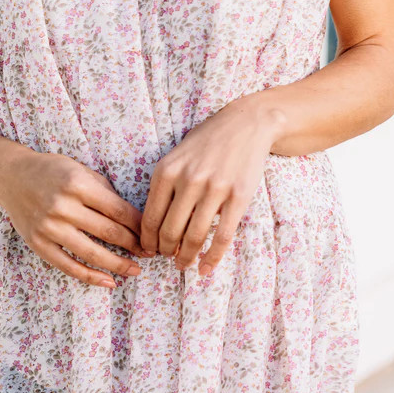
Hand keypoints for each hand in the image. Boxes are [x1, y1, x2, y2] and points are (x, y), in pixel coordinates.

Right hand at [0, 150, 147, 288]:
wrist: (11, 176)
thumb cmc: (52, 170)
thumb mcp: (80, 169)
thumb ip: (103, 191)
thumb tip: (132, 217)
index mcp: (77, 185)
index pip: (118, 210)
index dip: (139, 225)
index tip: (153, 233)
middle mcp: (63, 207)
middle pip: (109, 232)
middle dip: (134, 245)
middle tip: (151, 253)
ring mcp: (49, 228)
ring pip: (92, 253)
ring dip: (118, 265)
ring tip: (135, 270)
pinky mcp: (38, 244)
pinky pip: (69, 266)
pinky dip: (91, 277)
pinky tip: (109, 282)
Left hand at [139, 97, 278, 275]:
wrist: (246, 124)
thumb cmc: (207, 141)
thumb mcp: (177, 155)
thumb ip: (165, 185)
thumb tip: (155, 224)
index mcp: (167, 170)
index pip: (150, 216)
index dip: (147, 240)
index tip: (149, 250)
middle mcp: (188, 180)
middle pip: (169, 231)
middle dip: (165, 251)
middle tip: (167, 259)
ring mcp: (214, 189)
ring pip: (194, 237)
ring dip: (185, 258)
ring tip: (183, 265)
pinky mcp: (238, 197)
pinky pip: (222, 236)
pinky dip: (212, 258)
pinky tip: (205, 268)